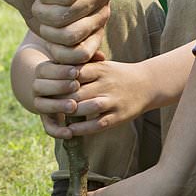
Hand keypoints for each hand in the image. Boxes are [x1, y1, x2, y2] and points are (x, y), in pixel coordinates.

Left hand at [15, 0, 110, 63]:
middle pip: (68, 16)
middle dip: (43, 13)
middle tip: (38, 5)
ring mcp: (103, 16)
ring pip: (73, 37)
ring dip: (48, 32)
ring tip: (44, 20)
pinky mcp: (97, 37)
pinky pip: (81, 55)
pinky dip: (59, 52)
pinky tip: (51, 39)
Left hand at [29, 54, 158, 139]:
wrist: (148, 84)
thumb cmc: (118, 75)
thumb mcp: (103, 65)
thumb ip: (82, 67)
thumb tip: (54, 68)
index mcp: (101, 69)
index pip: (74, 73)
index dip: (60, 80)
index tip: (48, 86)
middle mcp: (107, 84)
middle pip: (77, 91)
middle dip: (61, 98)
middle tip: (47, 103)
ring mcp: (113, 101)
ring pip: (87, 107)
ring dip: (71, 113)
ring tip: (58, 116)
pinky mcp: (118, 116)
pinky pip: (97, 124)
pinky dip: (82, 129)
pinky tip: (70, 130)